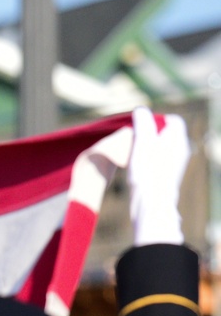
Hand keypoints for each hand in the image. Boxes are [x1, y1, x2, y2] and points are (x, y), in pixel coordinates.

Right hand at [127, 106, 189, 246]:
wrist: (152, 206)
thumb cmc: (147, 173)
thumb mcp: (142, 142)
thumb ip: (142, 123)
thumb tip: (140, 110)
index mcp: (178, 138)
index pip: (172, 120)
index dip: (155, 121)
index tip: (140, 128)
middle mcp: (181, 150)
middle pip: (167, 135)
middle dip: (151, 135)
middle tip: (134, 142)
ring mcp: (176, 165)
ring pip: (163, 150)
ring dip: (149, 150)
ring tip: (134, 157)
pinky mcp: (168, 178)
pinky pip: (160, 163)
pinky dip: (149, 163)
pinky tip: (138, 172)